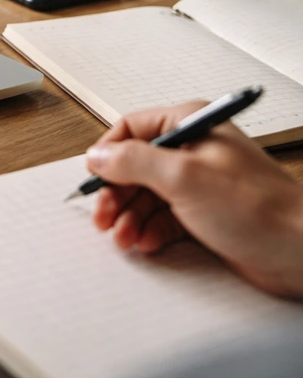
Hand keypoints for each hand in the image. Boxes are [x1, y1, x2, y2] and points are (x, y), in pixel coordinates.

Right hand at [86, 101, 302, 297]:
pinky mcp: (203, 213)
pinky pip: (161, 218)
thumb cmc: (261, 209)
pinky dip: (148, 231)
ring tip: (124, 236)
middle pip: (133, 165)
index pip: (131, 128)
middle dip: (116, 193)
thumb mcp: (184, 178)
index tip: (94, 178)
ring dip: (129, 217)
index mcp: (190, 124)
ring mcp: (198, 183)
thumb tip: (98, 155)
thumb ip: (133, 162)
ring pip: (145, 195)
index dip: (108, 154)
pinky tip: (145, 242)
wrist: (302, 253)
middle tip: (104, 216)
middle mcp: (193, 150)